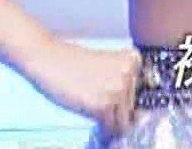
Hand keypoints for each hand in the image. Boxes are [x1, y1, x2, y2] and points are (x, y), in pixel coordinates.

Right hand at [20, 38, 140, 137]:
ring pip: (123, 120)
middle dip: (120, 113)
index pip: (143, 91)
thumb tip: (137, 111)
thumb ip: (123, 80)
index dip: (130, 102)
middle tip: (106, 114)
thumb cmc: (73, 63)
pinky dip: (105, 132)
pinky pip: (110, 127)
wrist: (48, 59)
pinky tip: (100, 129)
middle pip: (132, 107)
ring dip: (113, 125)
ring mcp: (117, 88)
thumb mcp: (107, 66)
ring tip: (103, 123)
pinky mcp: (102, 104)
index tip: (126, 110)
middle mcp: (129, 73)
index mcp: (133, 60)